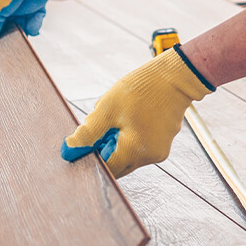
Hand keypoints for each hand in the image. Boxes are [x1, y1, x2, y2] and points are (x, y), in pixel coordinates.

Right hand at [0, 0, 60, 48]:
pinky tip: (34, 24)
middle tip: (6, 53)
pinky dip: (34, 24)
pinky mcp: (34, 6)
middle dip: (4, 39)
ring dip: (21, 32)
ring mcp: (17, 5)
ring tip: (22, 36)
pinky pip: (33, 22)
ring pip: (18, 28)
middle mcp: (0, 4)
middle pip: (0, 29)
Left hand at [61, 45, 214, 177]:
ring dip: (118, 141)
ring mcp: (159, 152)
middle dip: (105, 148)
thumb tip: (70, 150)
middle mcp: (149, 158)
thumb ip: (88, 133)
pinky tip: (131, 117)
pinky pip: (140, 147)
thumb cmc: (143, 89)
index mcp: (134, 152)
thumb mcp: (108, 109)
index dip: (92, 157)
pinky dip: (131, 137)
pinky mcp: (163, 144)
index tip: (86, 141)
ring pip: (128, 155)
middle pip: (118, 164)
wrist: (176, 76)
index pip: (106, 169)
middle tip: (103, 124)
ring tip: (120, 116)